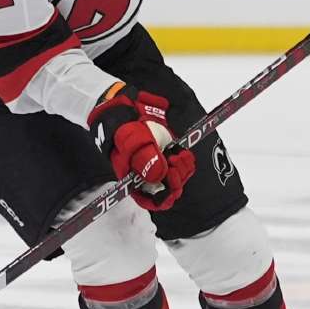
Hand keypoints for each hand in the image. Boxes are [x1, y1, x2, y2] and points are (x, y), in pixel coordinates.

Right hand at [87, 84, 195, 210]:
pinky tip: (181, 150)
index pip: (151, 201)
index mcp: (134, 179)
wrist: (126, 107)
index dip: (163, 197)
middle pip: (169, 191)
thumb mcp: (131, 140)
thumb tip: (158, 176)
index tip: (169, 183)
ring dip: (183, 167)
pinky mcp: (169, 155)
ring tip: (176, 152)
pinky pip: (184, 166)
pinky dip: (186, 160)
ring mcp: (160, 166)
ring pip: (179, 178)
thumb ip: (144, 158)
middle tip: (174, 158)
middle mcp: (148, 176)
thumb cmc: (123, 126)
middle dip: (176, 177)